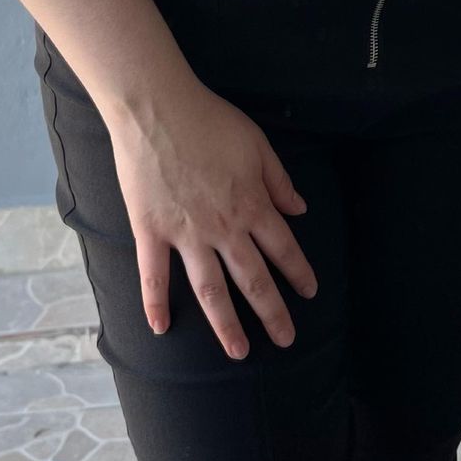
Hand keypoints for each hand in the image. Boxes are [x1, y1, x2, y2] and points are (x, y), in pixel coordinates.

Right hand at [105, 75, 319, 360]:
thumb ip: (279, 181)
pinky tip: (160, 328)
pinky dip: (156, 303)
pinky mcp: (151, 230)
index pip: (284, 248)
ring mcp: (186, 234)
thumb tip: (300, 210)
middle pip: (254, 280)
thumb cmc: (208, 119)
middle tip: (286, 341)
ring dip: (226, 324)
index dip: (299, 273)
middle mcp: (224, 228)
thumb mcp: (257, 144)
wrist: (156, 108)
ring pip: (211, 289)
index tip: (310, 293)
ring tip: (238, 352)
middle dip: (273, 314)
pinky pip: (153, 275)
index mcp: (253, 206)